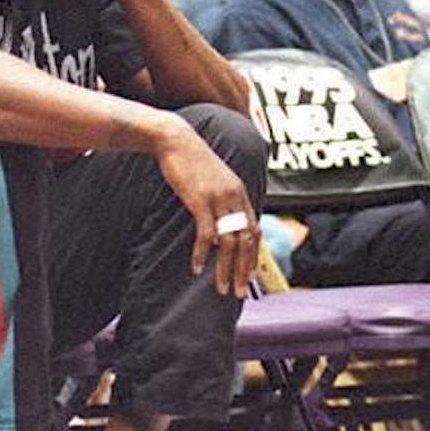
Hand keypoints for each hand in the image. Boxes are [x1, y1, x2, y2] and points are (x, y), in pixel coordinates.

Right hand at [154, 121, 260, 297]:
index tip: (249, 276)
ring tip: (221, 289)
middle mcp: (235, 197)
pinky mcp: (200, 200)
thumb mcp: (212, 179)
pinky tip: (195, 268)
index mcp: (240, 193)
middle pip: (247, 240)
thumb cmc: (190, 160)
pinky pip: (206, 233)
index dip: (253, 255)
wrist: (175, 138)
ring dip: (226, 269)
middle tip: (239, 292)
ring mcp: (219, 199)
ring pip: (229, 242)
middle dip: (244, 270)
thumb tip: (219, 219)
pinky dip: (201, 253)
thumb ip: (221, 198)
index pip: (254, 230)